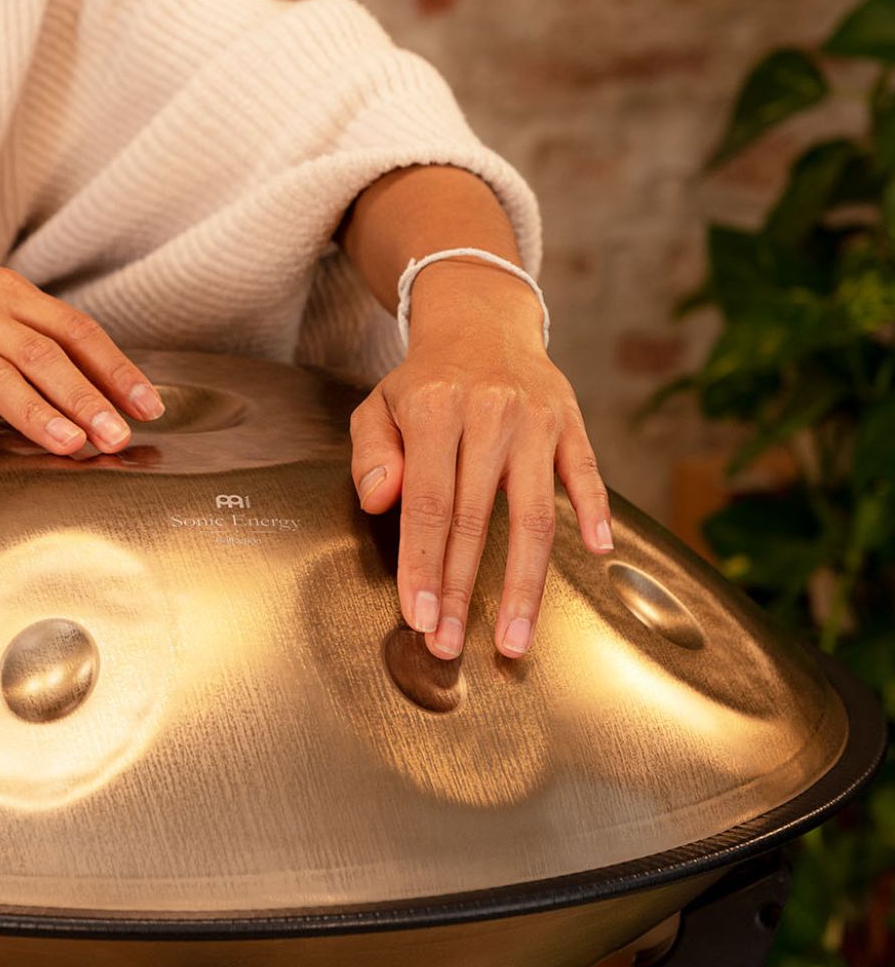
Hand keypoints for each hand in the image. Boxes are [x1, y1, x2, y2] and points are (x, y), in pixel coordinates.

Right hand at [0, 261, 163, 453]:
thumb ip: (29, 336)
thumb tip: (89, 378)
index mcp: (4, 293)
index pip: (74, 329)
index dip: (114, 367)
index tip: (146, 404)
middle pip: (42, 353)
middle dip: (86, 398)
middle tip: (117, 436)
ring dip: (33, 409)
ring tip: (66, 443)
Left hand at [348, 261, 611, 658]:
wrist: (481, 322)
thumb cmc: (425, 381)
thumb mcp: (379, 406)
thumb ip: (371, 455)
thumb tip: (381, 501)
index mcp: (435, 410)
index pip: (427, 504)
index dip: (423, 566)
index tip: (419, 617)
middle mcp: (488, 413)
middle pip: (476, 519)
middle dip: (463, 591)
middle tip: (451, 645)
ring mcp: (535, 419)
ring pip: (534, 515)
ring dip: (525, 585)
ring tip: (516, 640)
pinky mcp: (571, 422)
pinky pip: (587, 474)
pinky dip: (593, 513)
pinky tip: (596, 553)